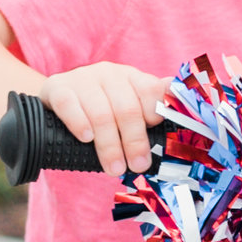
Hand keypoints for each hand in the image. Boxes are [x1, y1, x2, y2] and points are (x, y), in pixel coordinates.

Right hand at [38, 60, 174, 175]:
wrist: (56, 98)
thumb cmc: (99, 110)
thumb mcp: (127, 107)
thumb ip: (150, 113)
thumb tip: (185, 114)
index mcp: (132, 78)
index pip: (151, 92)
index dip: (156, 115)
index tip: (159, 138)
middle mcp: (110, 74)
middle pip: (127, 108)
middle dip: (135, 141)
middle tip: (137, 166)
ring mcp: (82, 79)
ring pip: (100, 111)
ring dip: (109, 144)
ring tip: (114, 168)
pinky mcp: (57, 87)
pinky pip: (69, 104)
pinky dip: (78, 121)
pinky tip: (86, 138)